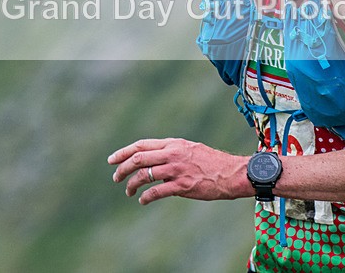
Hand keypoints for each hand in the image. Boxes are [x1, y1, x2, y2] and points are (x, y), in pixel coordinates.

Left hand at [107, 138, 249, 204]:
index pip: (142, 145)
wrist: (232, 174)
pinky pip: (156, 192)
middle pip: (139, 158)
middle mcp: (173, 154)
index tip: (112, 160)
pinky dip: (145, 197)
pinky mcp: (183, 186)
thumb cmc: (212, 163)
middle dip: (122, 168)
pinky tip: (143, 200)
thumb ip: (172, 152)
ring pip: (144, 175)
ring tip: (129, 191)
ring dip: (132, 184)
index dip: (124, 152)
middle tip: (115, 177)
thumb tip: (154, 160)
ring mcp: (177, 170)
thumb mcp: (190, 149)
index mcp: (174, 143)